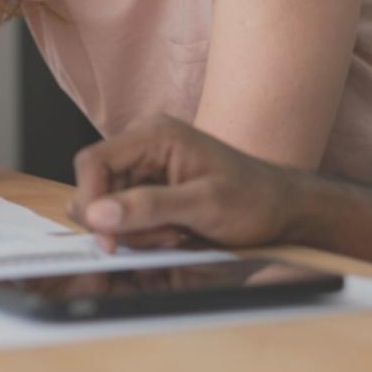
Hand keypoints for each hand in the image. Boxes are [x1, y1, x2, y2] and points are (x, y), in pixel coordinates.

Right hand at [68, 114, 302, 252]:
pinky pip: (124, 214)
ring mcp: (145, 165)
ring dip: (134, 230)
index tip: (107, 238)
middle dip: (119, 221)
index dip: (91, 200)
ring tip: (174, 233)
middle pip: (96, 186)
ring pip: (108, 206)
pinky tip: (172, 233)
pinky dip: (142, 232)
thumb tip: (98, 214)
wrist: (281, 207)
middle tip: (161, 236)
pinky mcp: (149, 187)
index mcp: (154, 133)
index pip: (93, 162)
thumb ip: (149, 208)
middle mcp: (143, 143)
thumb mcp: (204, 205)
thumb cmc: (253, 198)